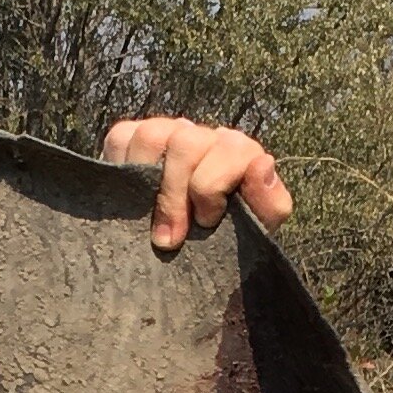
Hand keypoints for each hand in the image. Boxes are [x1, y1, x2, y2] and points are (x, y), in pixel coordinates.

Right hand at [100, 116, 295, 255]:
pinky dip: (122, 167)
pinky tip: (131, 199)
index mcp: (238, 152)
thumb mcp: (256, 231)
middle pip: (186, 142)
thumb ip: (270, 203)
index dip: (211, 186)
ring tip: (148, 224)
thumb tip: (261, 165)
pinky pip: (121, 138)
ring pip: (151, 136)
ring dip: (148, 185)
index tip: (205, 223)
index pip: (229, 147)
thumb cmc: (226, 242)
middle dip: (175, 194)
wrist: (190, 259)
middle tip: (172, 238)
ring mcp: (166, 132)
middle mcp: (203, 136)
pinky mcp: (131, 137)